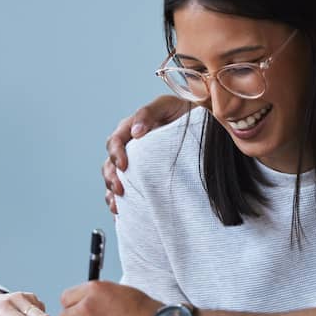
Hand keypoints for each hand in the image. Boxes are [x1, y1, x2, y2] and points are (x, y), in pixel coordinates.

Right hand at [103, 95, 190, 213]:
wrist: (205, 126)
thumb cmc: (184, 113)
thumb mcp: (167, 105)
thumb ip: (148, 113)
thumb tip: (136, 131)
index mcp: (132, 129)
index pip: (115, 141)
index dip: (116, 154)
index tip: (123, 166)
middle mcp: (130, 147)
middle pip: (110, 163)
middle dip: (110, 177)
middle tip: (119, 189)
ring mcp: (136, 164)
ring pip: (114, 178)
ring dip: (112, 192)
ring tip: (117, 204)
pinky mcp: (143, 178)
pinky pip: (126, 191)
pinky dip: (121, 202)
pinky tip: (122, 210)